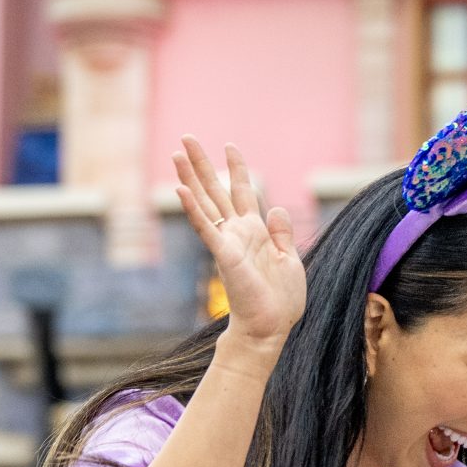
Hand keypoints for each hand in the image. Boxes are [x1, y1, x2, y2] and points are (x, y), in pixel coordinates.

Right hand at [172, 136, 304, 348]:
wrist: (271, 327)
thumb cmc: (280, 300)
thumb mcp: (290, 259)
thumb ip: (282, 233)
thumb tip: (277, 207)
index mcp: (256, 232)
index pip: (243, 192)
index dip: (237, 168)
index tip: (230, 146)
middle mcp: (238, 232)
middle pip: (216, 190)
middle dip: (203, 164)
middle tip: (186, 138)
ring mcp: (228, 241)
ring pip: (206, 202)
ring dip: (191, 177)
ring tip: (177, 153)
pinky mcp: (224, 255)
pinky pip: (206, 228)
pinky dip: (193, 209)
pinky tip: (180, 189)